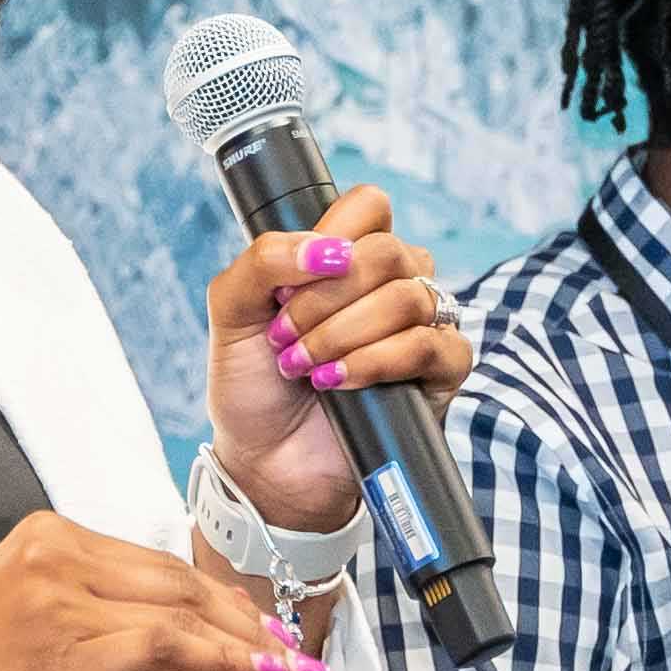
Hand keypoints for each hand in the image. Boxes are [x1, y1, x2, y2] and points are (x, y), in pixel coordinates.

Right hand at [0, 511, 323, 670]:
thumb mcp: (23, 622)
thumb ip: (88, 611)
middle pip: (176, 583)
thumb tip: (168, 632)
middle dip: (243, 620)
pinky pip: (162, 649)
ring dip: (245, 646)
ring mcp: (56, 602)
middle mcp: (53, 555)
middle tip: (288, 654)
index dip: (218, 599)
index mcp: (44, 537)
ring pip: (178, 614)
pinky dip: (219, 662)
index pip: (155, 565)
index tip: (257, 629)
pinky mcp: (61, 653)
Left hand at [202, 184, 473, 530]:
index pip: (369, 207)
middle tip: (284, 335)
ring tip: (304, 366)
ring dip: (342, 333)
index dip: (331, 233)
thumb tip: (324, 250)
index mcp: (348, 257)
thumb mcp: (231, 311)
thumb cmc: (253, 385)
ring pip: (409, 296)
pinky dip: (376, 361)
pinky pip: (430, 345)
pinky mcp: (439, 374)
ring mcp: (421, 327)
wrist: (265, 463)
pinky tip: (338, 381)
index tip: (287, 283)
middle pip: (388, 251)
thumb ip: (262, 261)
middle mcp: (392, 283)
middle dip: (324, 297)